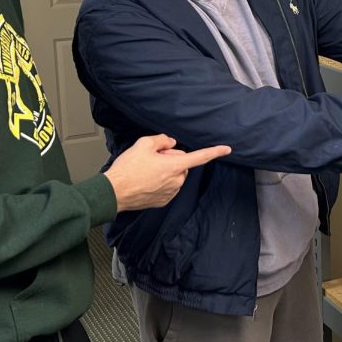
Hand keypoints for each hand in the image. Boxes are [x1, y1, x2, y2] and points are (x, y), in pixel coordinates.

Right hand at [104, 134, 231, 211]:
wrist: (114, 192)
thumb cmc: (128, 169)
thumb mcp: (144, 144)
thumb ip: (162, 140)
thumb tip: (171, 143)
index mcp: (175, 166)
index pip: (200, 157)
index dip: (215, 151)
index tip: (227, 149)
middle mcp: (177, 181)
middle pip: (181, 164)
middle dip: (171, 159)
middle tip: (152, 158)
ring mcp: (170, 193)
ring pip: (174, 176)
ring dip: (165, 171)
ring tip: (145, 170)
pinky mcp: (163, 201)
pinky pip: (167, 187)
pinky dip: (160, 182)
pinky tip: (146, 180)